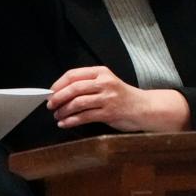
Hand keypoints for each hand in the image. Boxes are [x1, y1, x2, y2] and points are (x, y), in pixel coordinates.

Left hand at [48, 66, 190, 132]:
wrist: (145, 108)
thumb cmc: (123, 97)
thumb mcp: (107, 83)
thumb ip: (88, 84)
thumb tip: (61, 92)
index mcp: (101, 72)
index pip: (73, 74)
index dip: (59, 84)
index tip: (50, 92)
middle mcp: (104, 83)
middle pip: (74, 88)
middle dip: (58, 97)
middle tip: (50, 105)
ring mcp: (107, 98)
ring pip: (78, 103)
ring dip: (63, 110)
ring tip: (57, 115)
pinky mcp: (109, 113)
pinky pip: (85, 116)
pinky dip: (71, 121)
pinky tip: (64, 123)